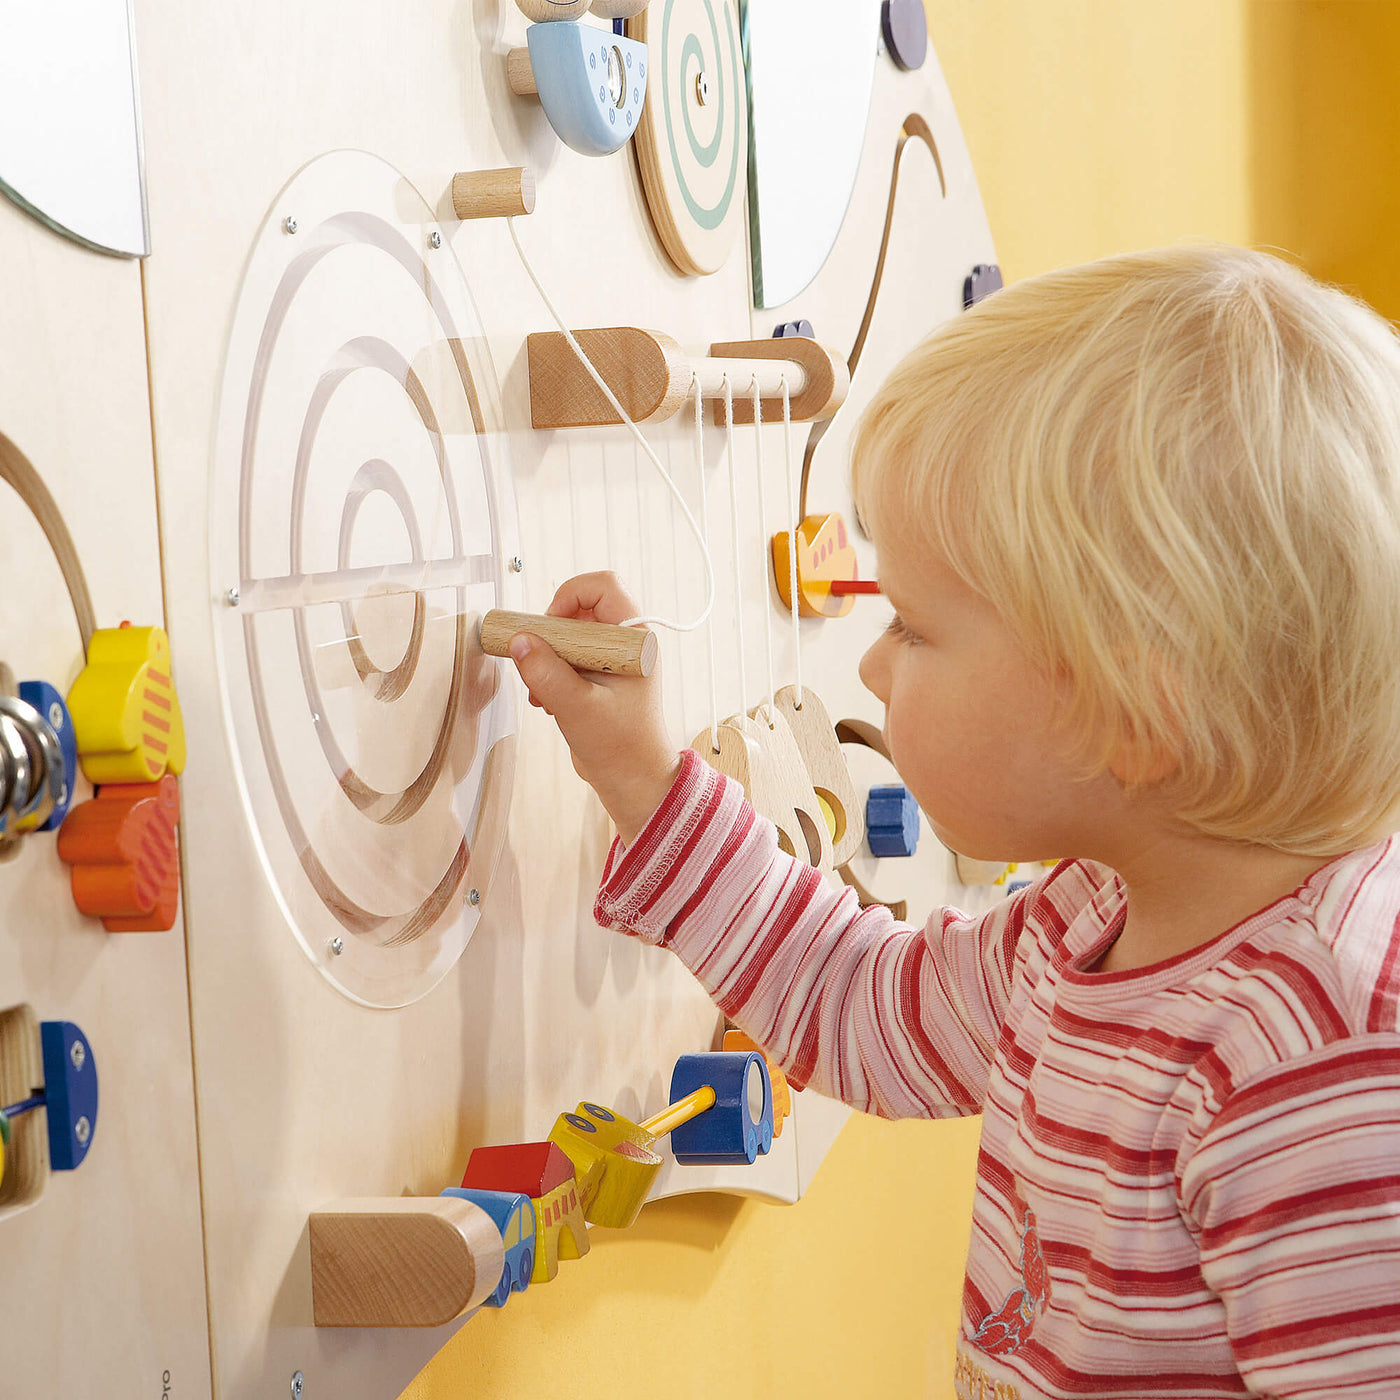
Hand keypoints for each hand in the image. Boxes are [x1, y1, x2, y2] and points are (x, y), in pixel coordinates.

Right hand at [508, 572, 680, 843]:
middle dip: (551, 635)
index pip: (604, 587)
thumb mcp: (577, 707)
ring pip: (571, 636)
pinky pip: (569, 659)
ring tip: (542, 692)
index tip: (547, 626)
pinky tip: (548, 701)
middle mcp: (628, 645)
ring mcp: (614, 662)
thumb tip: (519, 641)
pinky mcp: (600, 679)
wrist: (633, 782)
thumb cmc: (620, 747)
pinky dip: (552, 673)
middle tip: (536, 662)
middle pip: (581, 611)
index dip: (569, 596)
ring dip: (548, 658)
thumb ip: (546, 672)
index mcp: (636, 642)